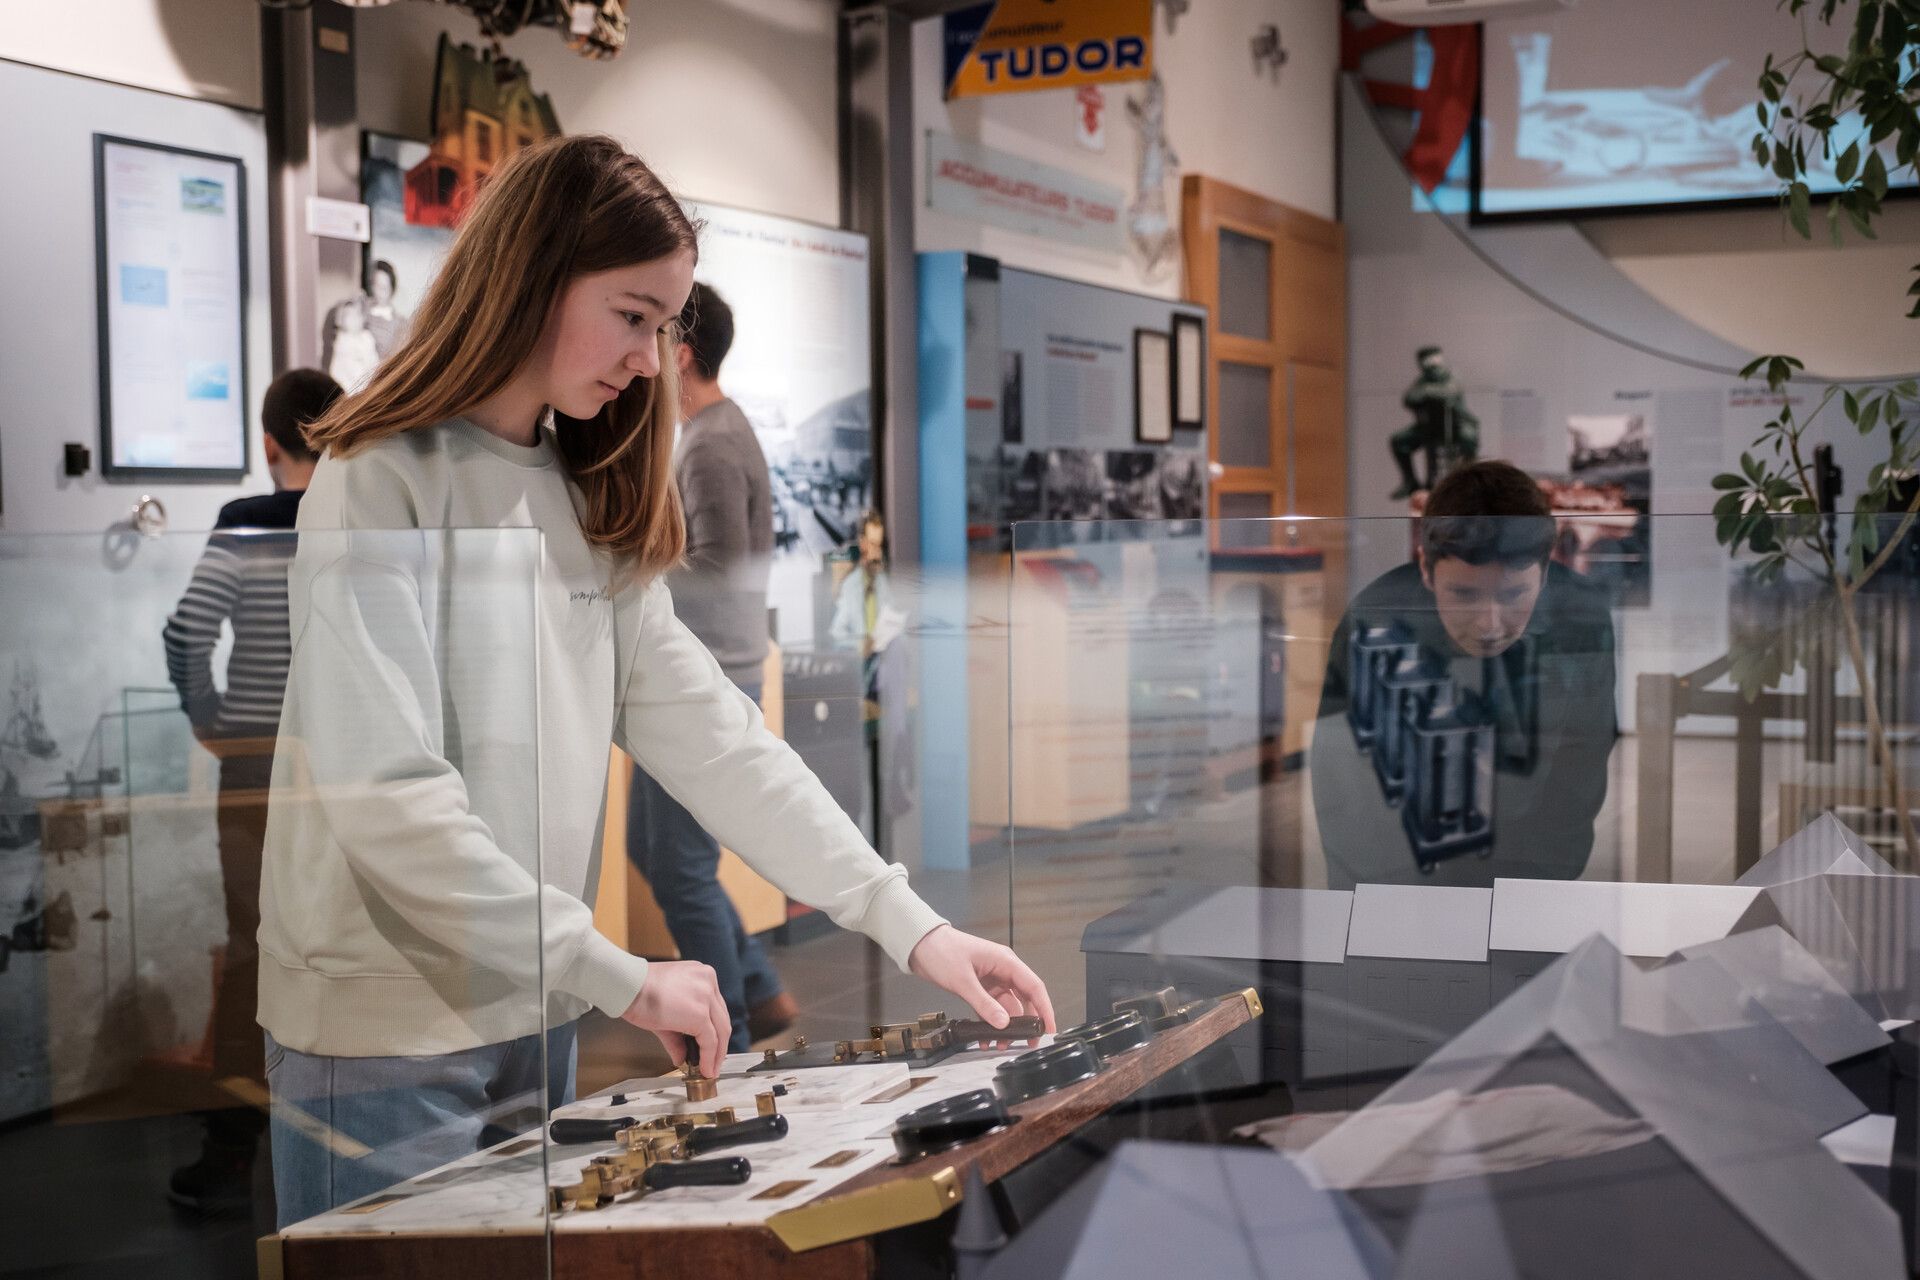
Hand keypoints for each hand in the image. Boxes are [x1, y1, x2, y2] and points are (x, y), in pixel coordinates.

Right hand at [620, 960, 728, 1076]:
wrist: (626, 985)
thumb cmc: (638, 991)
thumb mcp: (665, 1012)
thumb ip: (677, 1036)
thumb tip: (681, 1058)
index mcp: (701, 975)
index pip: (716, 1008)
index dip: (716, 1031)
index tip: (713, 1047)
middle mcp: (708, 981)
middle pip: (722, 1019)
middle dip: (719, 1046)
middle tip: (713, 1063)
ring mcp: (706, 996)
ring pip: (721, 1031)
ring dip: (717, 1055)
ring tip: (710, 1069)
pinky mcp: (700, 1014)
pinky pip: (710, 1041)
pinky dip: (709, 1058)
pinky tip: (705, 1068)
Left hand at [907, 925, 1054, 1038]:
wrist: (920, 944)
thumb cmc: (942, 951)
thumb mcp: (963, 980)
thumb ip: (984, 1004)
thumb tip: (1004, 1024)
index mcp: (1005, 962)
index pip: (1034, 987)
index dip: (1045, 1009)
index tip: (1048, 1029)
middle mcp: (1002, 970)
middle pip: (1024, 999)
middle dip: (1025, 1023)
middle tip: (1026, 1043)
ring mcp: (991, 979)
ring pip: (1007, 1007)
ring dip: (1005, 1026)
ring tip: (999, 1044)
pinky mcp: (980, 987)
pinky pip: (992, 1008)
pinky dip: (991, 1022)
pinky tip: (985, 1037)